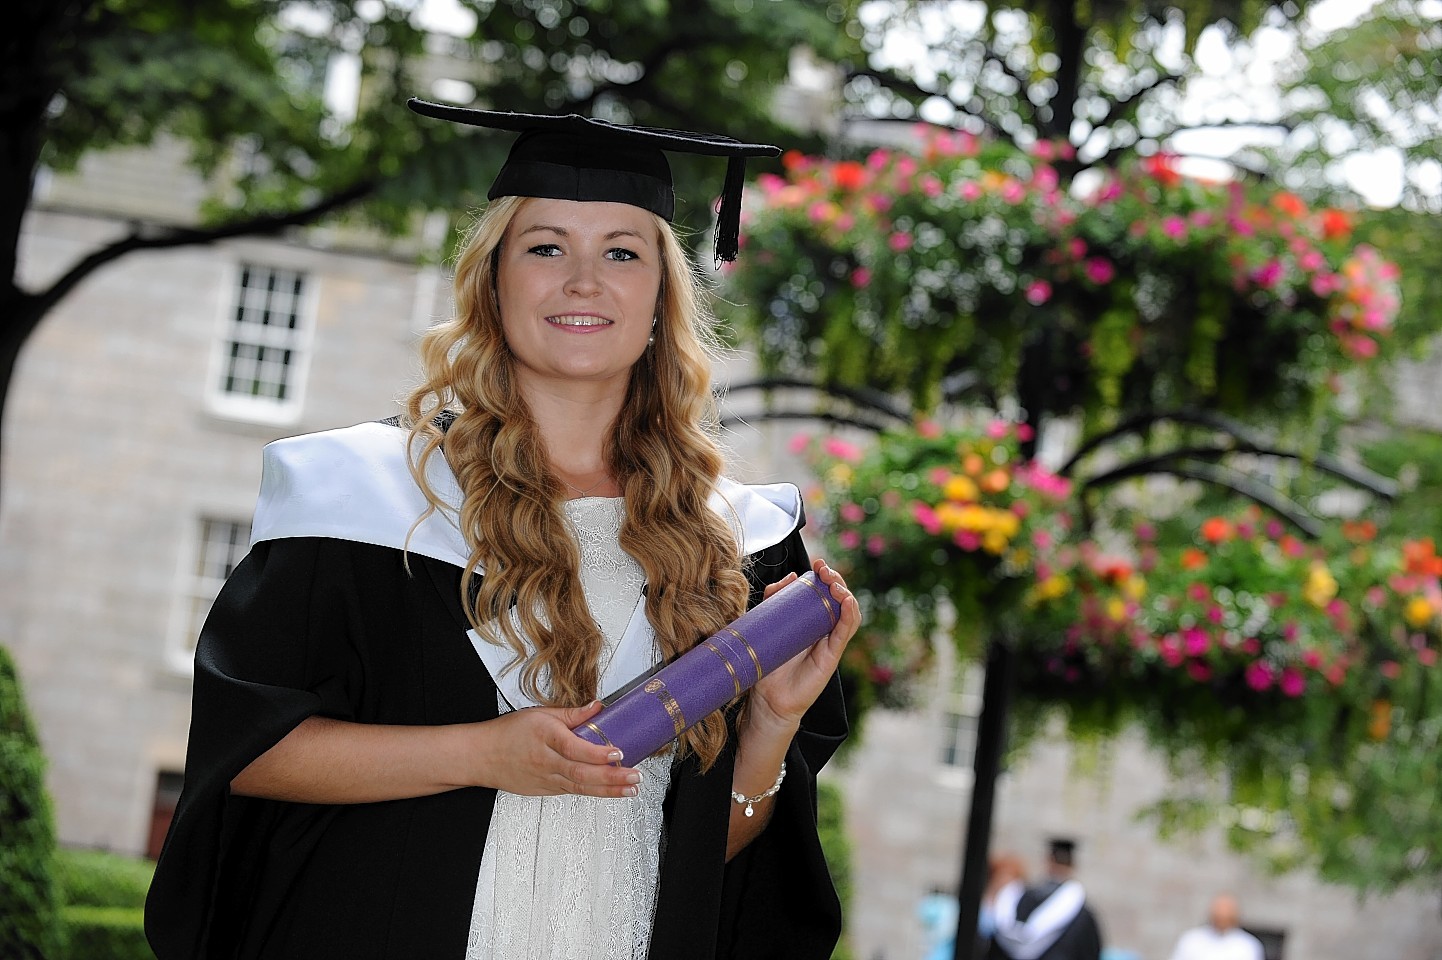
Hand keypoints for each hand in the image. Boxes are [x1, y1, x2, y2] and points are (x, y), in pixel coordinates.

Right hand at [471, 700, 643, 797]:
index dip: (598, 754)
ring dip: (609, 790)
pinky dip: (593, 792)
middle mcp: (547, 761)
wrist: (482, 756)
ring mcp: (547, 779)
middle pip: (582, 773)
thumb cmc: (509, 733)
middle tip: (634, 776)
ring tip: (631, 790)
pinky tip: (612, 792)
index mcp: (546, 736)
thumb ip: (572, 714)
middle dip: (612, 778)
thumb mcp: (540, 714)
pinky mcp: (546, 790)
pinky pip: (573, 791)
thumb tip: (598, 707)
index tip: (618, 752)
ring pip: (581, 787)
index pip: (575, 748)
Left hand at [746, 557, 860, 737]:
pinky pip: (845, 632)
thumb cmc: (768, 662)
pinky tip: (846, 602)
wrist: (767, 697)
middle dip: (836, 580)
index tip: (818, 563)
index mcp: (810, 620)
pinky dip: (849, 615)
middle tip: (824, 569)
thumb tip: (790, 576)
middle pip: (840, 599)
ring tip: (834, 584)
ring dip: (846, 594)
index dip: (826, 576)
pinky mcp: (831, 656)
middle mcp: (823, 629)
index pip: (826, 593)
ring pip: (849, 613)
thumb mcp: (767, 623)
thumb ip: (775, 599)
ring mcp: (829, 642)